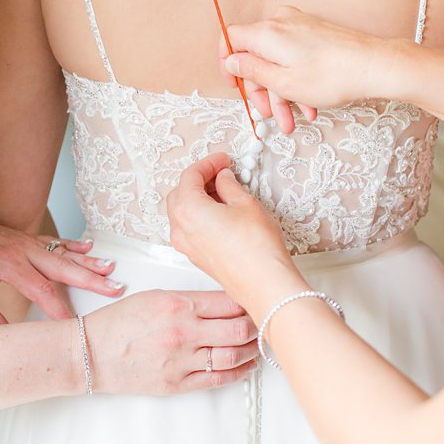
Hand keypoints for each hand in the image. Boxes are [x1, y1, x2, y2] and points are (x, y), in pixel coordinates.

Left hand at [0, 210, 122, 326]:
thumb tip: (4, 339)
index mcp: (6, 262)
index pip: (42, 289)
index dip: (60, 309)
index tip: (76, 326)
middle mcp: (21, 248)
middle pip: (63, 267)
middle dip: (91, 280)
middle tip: (116, 289)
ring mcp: (25, 241)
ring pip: (63, 253)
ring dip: (89, 261)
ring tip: (112, 269)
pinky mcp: (24, 238)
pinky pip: (54, 242)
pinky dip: (73, 245)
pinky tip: (90, 247)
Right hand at [85, 287, 258, 394]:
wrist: (90, 353)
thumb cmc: (119, 322)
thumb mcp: (153, 297)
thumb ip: (189, 300)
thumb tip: (223, 302)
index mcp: (178, 303)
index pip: (229, 302)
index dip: (249, 302)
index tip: (258, 301)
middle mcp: (184, 331)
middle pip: (239, 328)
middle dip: (258, 325)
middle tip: (266, 322)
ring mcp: (182, 360)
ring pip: (233, 354)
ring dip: (252, 349)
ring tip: (259, 343)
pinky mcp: (177, 383)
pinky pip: (217, 378)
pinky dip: (239, 372)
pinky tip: (247, 365)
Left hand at [167, 153, 306, 319]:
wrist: (263, 283)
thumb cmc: (256, 248)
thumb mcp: (245, 204)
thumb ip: (229, 186)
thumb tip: (223, 179)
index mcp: (187, 209)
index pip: (190, 176)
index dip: (207, 163)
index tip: (222, 160)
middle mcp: (180, 228)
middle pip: (180, 193)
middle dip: (199, 179)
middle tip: (221, 171)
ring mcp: (187, 245)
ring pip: (183, 212)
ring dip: (199, 197)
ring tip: (224, 190)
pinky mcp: (197, 257)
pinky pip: (190, 228)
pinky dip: (200, 214)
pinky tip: (222, 211)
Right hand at [220, 6, 399, 134]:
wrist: (374, 66)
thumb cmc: (332, 76)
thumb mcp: (282, 82)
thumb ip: (251, 70)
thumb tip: (232, 61)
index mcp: (267, 33)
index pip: (231, 38)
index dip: (227, 63)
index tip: (234, 84)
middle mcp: (281, 23)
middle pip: (256, 56)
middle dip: (262, 90)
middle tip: (271, 115)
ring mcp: (300, 26)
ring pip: (278, 61)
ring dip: (283, 93)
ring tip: (294, 120)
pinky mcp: (315, 33)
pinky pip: (295, 58)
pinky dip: (297, 81)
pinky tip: (309, 105)